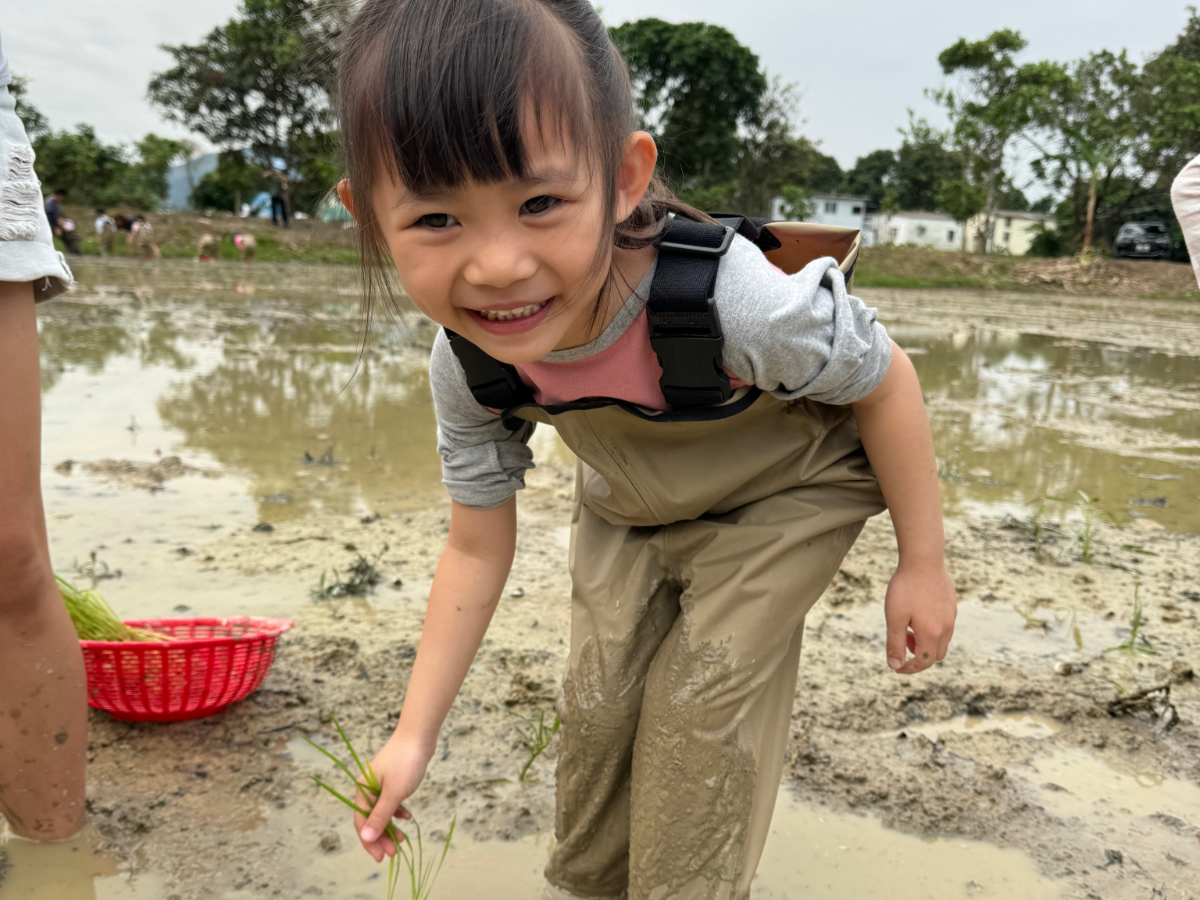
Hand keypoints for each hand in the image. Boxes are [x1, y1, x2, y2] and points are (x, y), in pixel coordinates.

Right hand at [354, 734, 431, 861]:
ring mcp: (380, 783)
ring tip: (402, 839)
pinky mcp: (392, 779)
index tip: (382, 857)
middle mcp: (368, 788)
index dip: (370, 842)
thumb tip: (366, 838)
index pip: (362, 823)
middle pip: (371, 819)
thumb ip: (380, 817)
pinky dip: (397, 811)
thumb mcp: (394, 793)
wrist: (419, 735)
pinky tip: (407, 816)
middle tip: (394, 852)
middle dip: (381, 837)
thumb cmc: (406, 762)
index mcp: (363, 791)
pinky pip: (391, 801)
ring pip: (382, 811)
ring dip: (390, 826)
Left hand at [883, 561, 956, 674]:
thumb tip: (895, 665)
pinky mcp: (952, 603)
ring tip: (907, 624)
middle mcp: (947, 627)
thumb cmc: (905, 588)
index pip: (924, 661)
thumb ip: (895, 643)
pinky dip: (931, 628)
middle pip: (936, 654)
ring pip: (942, 640)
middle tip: (902, 639)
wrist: (923, 559)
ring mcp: (952, 614)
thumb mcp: (894, 617)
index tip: (896, 666)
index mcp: (932, 633)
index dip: (910, 668)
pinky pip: (945, 624)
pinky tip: (917, 611)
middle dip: (918, 655)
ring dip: (925, 641)